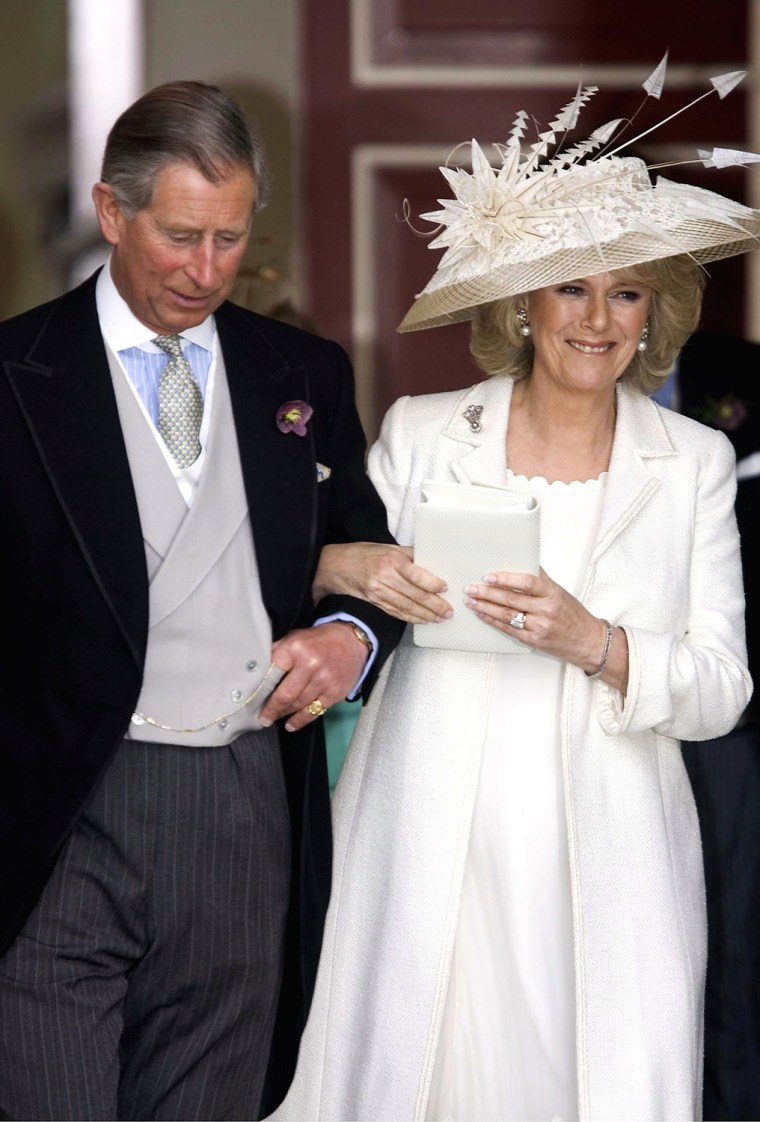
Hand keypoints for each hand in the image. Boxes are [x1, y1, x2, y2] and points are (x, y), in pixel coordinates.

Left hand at [260, 621, 369, 731]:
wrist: (351, 641)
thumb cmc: (319, 641)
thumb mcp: (295, 638)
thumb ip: (277, 652)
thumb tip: (256, 670)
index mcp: (295, 648)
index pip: (272, 673)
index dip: (261, 689)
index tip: (253, 700)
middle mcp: (310, 664)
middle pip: (284, 694)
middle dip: (271, 709)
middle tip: (263, 717)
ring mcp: (323, 680)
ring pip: (297, 705)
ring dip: (284, 714)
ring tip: (274, 719)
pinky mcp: (334, 693)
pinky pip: (313, 712)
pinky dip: (300, 721)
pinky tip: (291, 724)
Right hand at [313, 542, 452, 623]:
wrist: (334, 566)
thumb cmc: (362, 554)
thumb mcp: (386, 547)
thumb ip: (409, 554)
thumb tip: (431, 560)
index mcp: (391, 560)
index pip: (416, 575)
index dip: (432, 584)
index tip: (445, 588)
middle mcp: (385, 577)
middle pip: (414, 594)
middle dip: (434, 605)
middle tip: (448, 611)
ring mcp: (378, 592)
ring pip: (406, 606)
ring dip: (425, 615)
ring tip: (439, 618)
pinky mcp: (374, 602)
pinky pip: (395, 612)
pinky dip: (410, 617)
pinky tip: (421, 620)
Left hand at [465, 567, 609, 669]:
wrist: (587, 641)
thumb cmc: (573, 614)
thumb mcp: (560, 592)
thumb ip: (541, 580)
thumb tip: (521, 561)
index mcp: (553, 593)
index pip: (527, 582)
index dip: (506, 579)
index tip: (489, 576)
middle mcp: (546, 610)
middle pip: (511, 599)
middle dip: (487, 593)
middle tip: (471, 588)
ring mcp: (539, 627)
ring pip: (506, 615)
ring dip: (485, 607)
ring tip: (471, 600)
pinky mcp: (533, 641)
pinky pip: (508, 629)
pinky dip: (492, 621)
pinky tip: (482, 614)